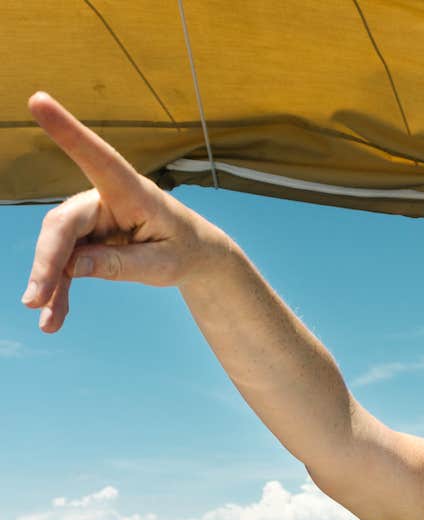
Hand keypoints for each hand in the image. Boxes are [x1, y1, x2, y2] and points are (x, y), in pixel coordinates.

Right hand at [22, 92, 228, 332]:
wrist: (195, 255)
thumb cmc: (185, 250)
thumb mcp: (163, 265)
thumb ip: (122, 264)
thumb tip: (72, 267)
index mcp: (132, 192)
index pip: (98, 157)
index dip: (68, 132)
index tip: (38, 100)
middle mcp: (105, 199)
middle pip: (64, 225)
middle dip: (48, 262)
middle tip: (34, 300)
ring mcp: (93, 219)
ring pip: (59, 248)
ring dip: (51, 284)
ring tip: (45, 322)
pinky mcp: (87, 239)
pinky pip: (67, 265)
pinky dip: (61, 292)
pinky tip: (54, 321)